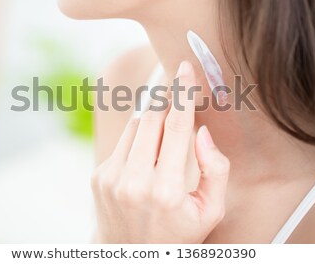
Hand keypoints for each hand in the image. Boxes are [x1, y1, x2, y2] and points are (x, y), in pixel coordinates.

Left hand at [91, 61, 229, 242]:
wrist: (131, 256)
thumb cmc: (177, 235)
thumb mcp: (210, 211)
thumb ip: (215, 169)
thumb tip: (200, 132)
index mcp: (167, 191)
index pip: (177, 127)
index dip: (183, 93)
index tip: (185, 70)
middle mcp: (135, 182)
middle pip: (152, 118)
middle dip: (167, 101)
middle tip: (179, 92)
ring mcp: (112, 179)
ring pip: (135, 125)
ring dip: (153, 120)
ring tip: (166, 137)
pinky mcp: (99, 176)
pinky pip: (123, 141)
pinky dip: (139, 137)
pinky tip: (148, 155)